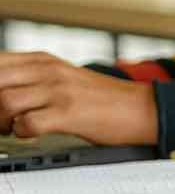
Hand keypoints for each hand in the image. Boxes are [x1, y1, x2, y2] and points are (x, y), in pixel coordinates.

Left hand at [0, 54, 158, 144]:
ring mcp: (59, 90)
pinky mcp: (68, 112)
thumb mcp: (62, 77)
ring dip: (2, 121)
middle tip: (1, 118)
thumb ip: (30, 78)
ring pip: (5, 102)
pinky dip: (22, 132)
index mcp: (42, 60)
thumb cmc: (101, 97)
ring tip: (12, 127)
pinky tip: (32, 132)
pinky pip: (27, 123)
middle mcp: (48, 70)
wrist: (141, 107)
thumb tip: (2, 91)